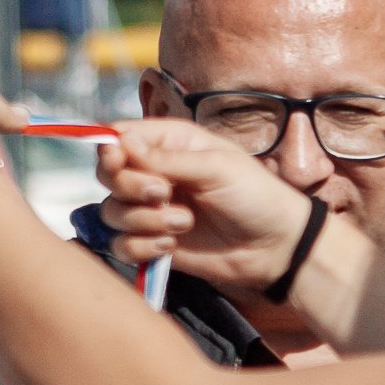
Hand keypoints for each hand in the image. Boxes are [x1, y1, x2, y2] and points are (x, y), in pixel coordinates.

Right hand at [98, 117, 321, 297]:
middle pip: (108, 174)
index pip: (119, 137)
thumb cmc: (255, 196)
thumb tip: (120, 142)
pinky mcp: (152, 242)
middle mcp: (155, 173)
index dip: (111, 149)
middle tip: (164, 193)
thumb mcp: (216, 167)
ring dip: (145, 220)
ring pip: (113, 212)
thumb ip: (166, 158)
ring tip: (185, 223)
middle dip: (130, 187)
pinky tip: (172, 247)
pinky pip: (121, 245)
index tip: (118, 160)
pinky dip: (142, 247)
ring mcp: (151, 210)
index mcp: (170, 143)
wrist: (276, 247)